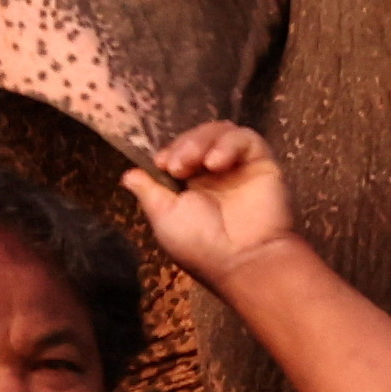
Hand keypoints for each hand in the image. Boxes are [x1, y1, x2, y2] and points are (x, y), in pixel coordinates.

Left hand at [118, 120, 309, 288]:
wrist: (243, 260)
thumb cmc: (202, 246)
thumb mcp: (164, 218)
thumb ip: (148, 193)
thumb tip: (128, 175)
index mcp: (192, 188)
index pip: (180, 151)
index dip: (170, 151)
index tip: (162, 163)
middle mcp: (216, 175)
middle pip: (198, 136)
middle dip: (184, 145)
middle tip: (177, 166)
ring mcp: (239, 167)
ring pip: (220, 131)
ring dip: (202, 141)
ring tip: (197, 164)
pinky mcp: (261, 162)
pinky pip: (245, 138)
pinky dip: (228, 144)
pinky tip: (217, 164)